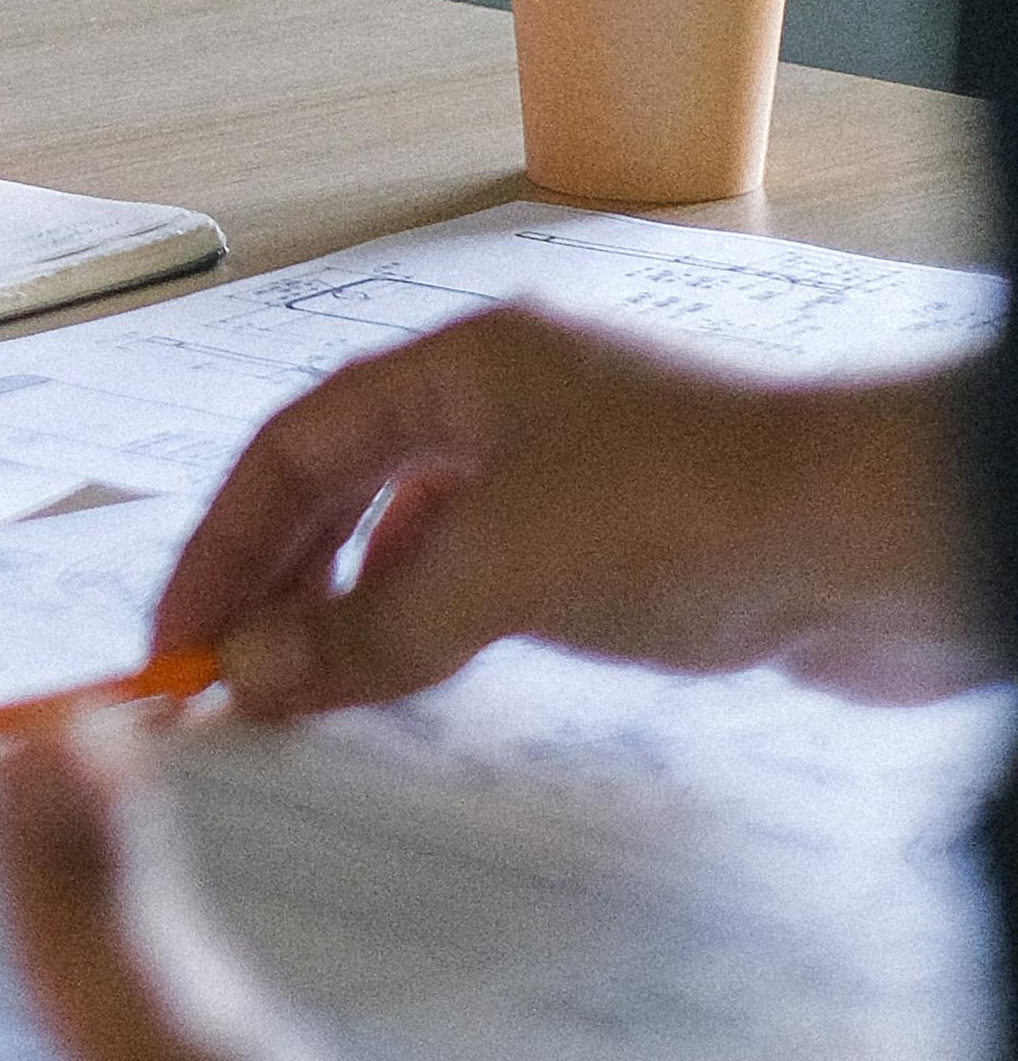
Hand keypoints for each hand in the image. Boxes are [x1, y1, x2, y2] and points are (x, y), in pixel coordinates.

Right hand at [153, 309, 994, 717]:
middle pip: (352, 484)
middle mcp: (511, 402)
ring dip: (357, 612)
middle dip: (282, 579)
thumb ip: (367, 628)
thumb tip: (252, 670)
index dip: (227, 540)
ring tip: (310, 695)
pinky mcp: (629, 545)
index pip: (297, 443)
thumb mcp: (500, 568)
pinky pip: (494, 584)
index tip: (182, 638)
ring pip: (422, 537)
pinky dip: (439, 632)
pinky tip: (422, 685)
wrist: (877, 541)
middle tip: (230, 677)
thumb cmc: (691, 509)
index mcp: (466, 365)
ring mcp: (572, 472)